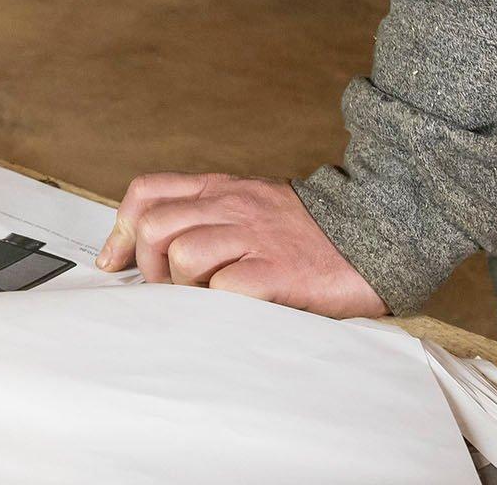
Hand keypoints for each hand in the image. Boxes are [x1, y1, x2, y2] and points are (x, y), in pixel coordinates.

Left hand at [97, 173, 385, 317]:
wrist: (381, 227)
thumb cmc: (310, 231)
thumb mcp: (251, 208)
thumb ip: (208, 217)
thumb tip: (154, 251)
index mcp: (222, 189)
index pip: (149, 192)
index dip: (121, 229)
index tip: (115, 262)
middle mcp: (233, 207)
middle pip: (156, 226)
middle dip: (149, 266)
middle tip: (170, 289)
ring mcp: (256, 238)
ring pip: (184, 254)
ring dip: (184, 287)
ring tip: (208, 299)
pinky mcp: (280, 271)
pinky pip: (227, 287)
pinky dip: (221, 303)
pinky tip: (237, 307)